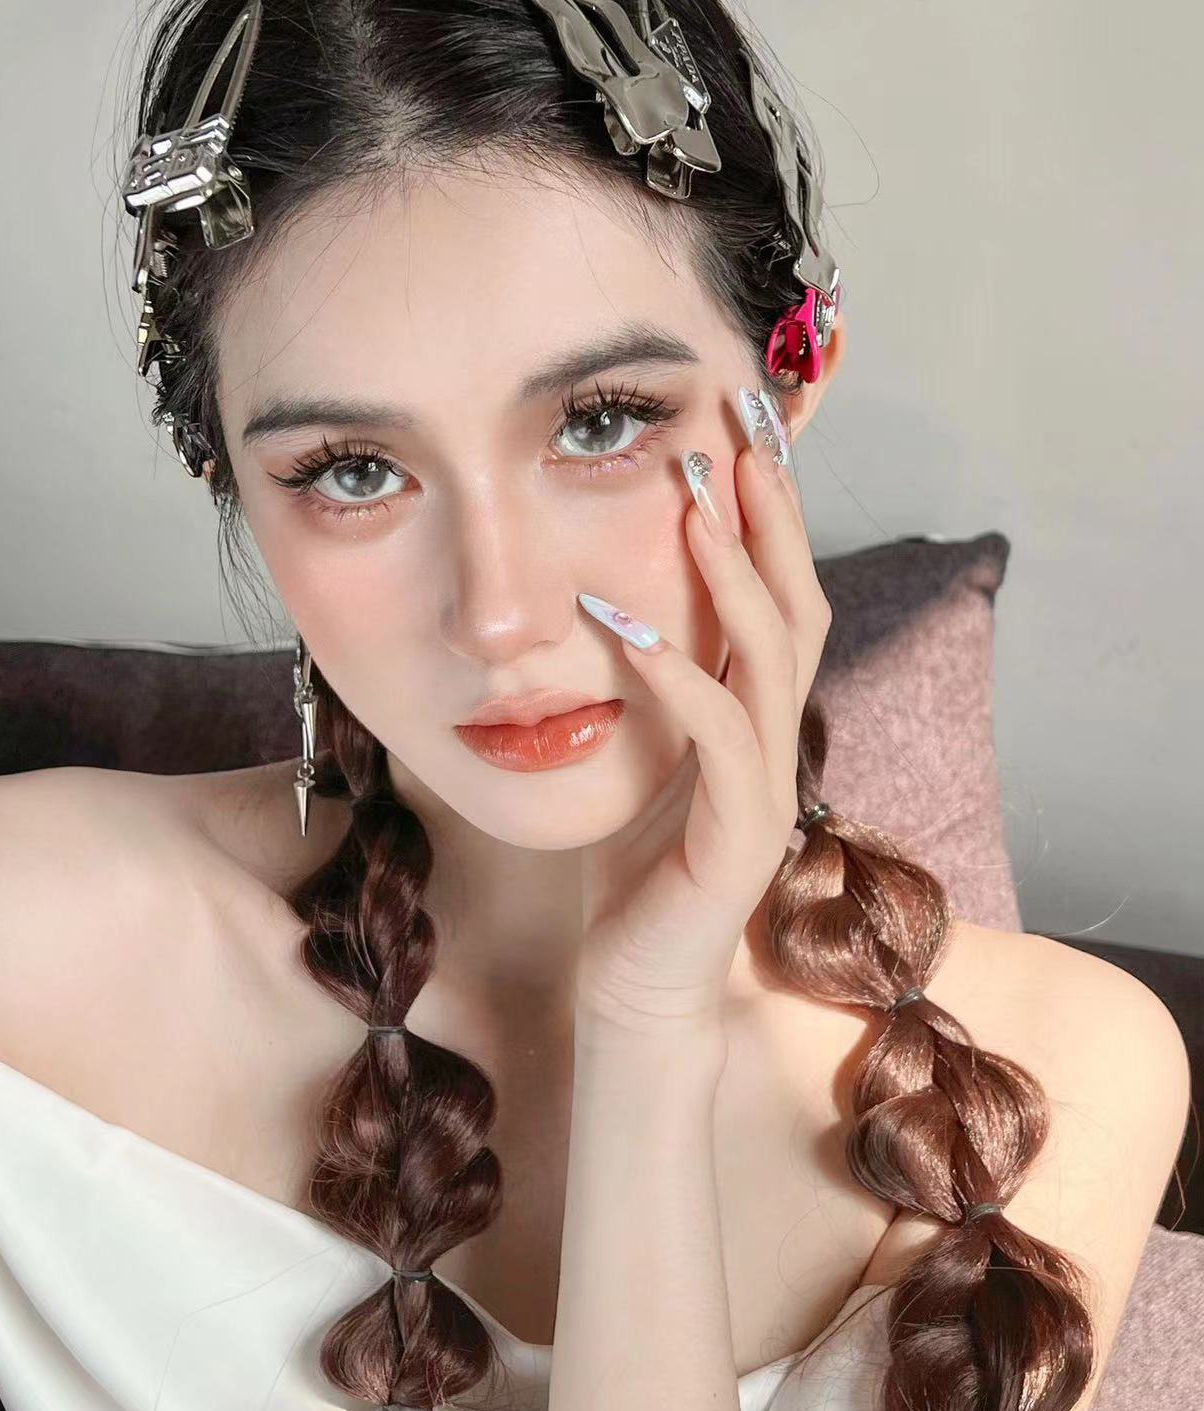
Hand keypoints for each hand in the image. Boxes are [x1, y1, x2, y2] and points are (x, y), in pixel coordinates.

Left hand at [574, 387, 831, 1032]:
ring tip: (695, 498)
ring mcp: (768, 787)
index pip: (778, 592)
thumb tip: (610, 597)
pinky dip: (677, 673)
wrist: (634, 988)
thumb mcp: (637, 754)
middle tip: (740, 422)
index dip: (768, 511)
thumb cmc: (628, 872)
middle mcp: (775, 739)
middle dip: (773, 511)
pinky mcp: (740, 839)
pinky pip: (720, 737)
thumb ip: (648, 686)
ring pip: (776, 656)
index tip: (738, 424)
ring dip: (736, 572)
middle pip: (800, 601)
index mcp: (754, 716)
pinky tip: (624, 625)